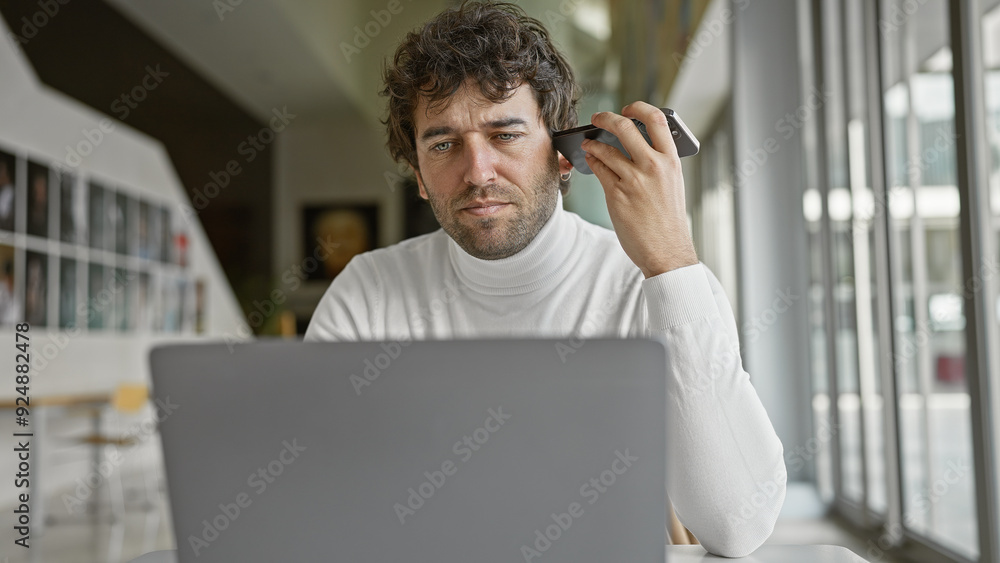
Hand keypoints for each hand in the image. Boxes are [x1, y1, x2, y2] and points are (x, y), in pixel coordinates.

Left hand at [581, 101, 697, 277]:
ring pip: (606, 149)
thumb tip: (636, 147)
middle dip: (606, 117)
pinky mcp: (617, 194)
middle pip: (625, 127)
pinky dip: (592, 161)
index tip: (628, 108)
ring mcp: (634, 180)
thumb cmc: (669, 221)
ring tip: (588, 144)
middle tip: (597, 117)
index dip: (639, 108)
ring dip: (593, 143)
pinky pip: (599, 169)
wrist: (667, 251)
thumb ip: (658, 164)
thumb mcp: (672, 185)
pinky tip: (590, 159)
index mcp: (671, 161)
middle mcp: (653, 167)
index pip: (658, 120)